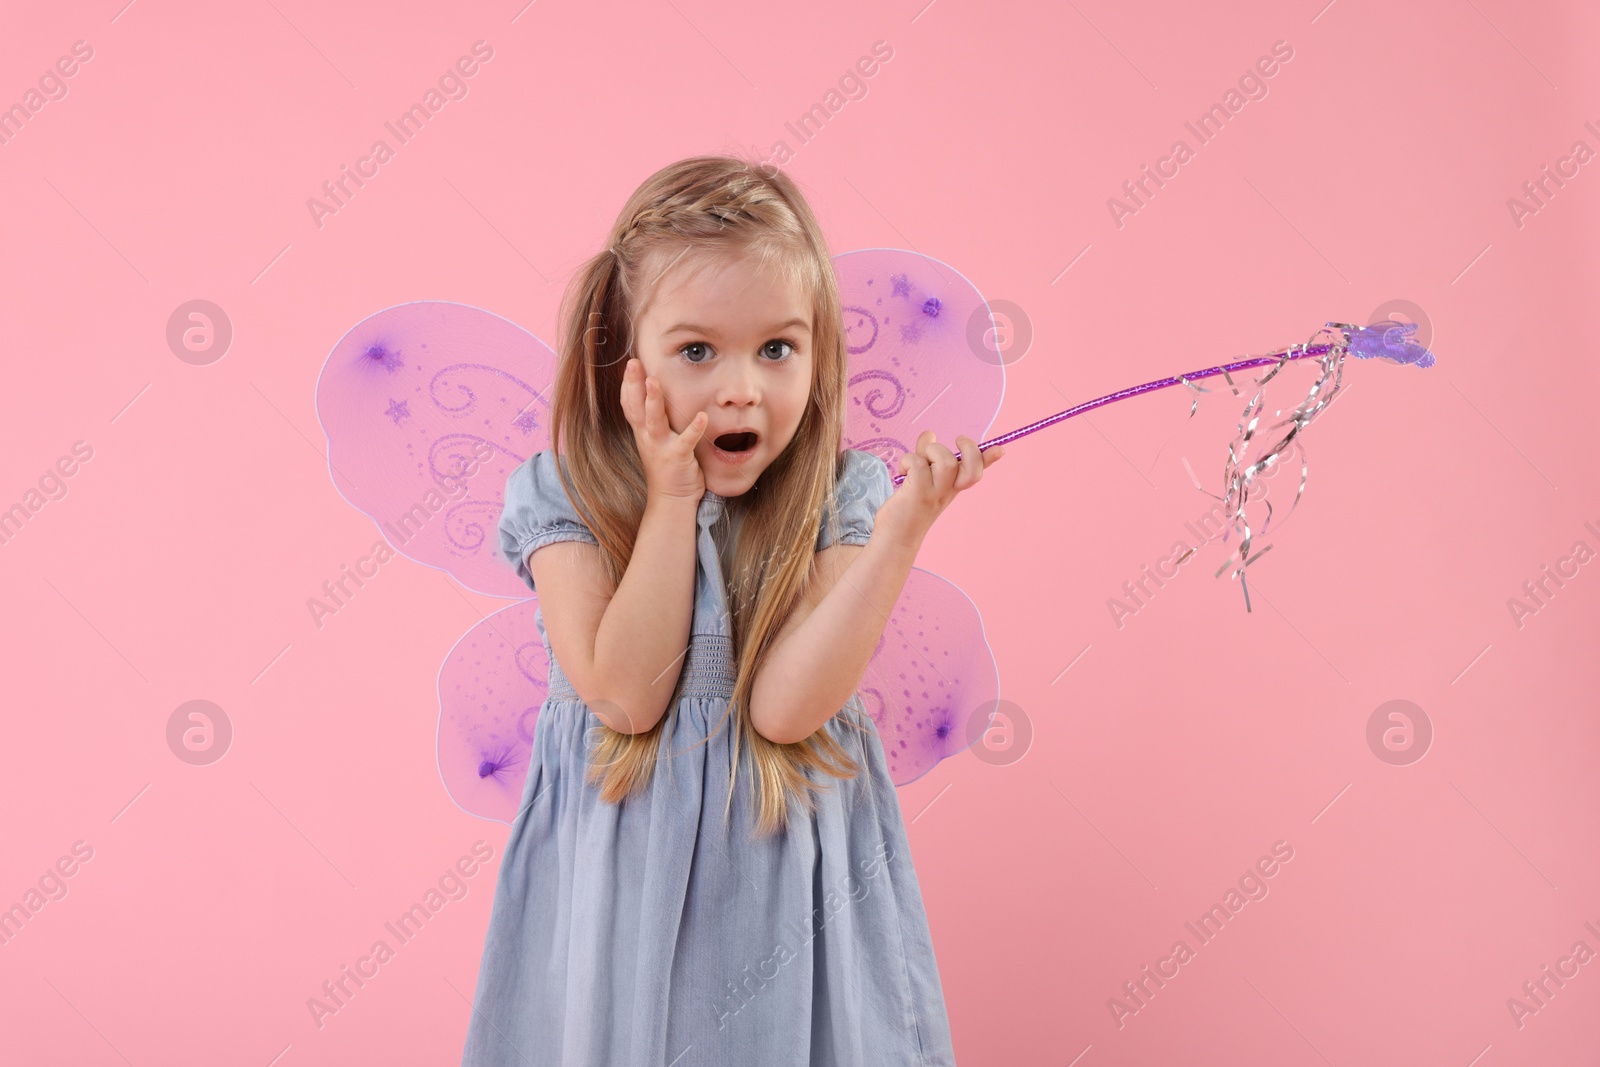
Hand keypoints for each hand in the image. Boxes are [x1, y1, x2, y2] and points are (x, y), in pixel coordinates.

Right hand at [620, 357, 707, 501]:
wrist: (672, 500)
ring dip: (653, 401)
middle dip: (634, 385)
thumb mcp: (656, 440)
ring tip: (654, 381)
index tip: (630, 363)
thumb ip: (655, 419)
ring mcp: (661, 448)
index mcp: (642, 431)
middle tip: (633, 363)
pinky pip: (686, 442)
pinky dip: (694, 429)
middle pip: (636, 407)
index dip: (627, 384)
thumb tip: (659, 397)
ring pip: (654, 421)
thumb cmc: (667, 466)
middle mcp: (647, 437)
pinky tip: (702, 417)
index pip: (629, 404)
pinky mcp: (677, 458)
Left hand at [876, 432, 1004, 546]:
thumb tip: (930, 433)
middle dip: (967, 446)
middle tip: (954, 441)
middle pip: (970, 466)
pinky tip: (902, 471)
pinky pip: (919, 465)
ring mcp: (934, 493)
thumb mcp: (920, 477)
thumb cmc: (907, 507)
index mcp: (952, 487)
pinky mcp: (917, 494)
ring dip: (930, 451)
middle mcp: (948, 490)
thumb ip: (926, 454)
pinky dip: (908, 460)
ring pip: (946, 461)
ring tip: (916, 461)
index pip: (976, 472)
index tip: (1000, 449)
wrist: (896, 537)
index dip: (989, 459)